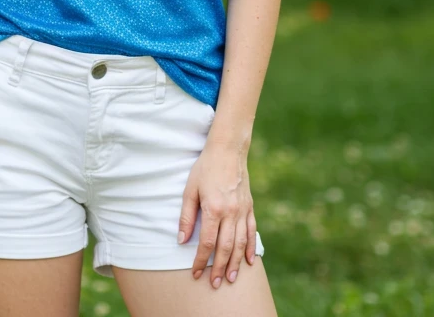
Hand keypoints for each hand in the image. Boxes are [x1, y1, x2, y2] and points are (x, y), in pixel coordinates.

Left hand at [177, 143, 256, 288]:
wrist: (228, 150)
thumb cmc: (205, 168)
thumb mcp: (190, 190)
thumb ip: (186, 217)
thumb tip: (181, 240)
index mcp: (214, 208)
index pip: (207, 242)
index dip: (200, 260)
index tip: (195, 272)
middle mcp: (231, 212)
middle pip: (226, 247)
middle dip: (219, 268)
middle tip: (215, 284)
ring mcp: (243, 210)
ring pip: (240, 243)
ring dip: (235, 263)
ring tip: (231, 278)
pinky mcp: (249, 206)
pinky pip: (252, 231)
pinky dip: (250, 247)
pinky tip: (248, 260)